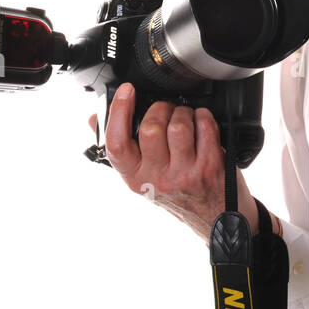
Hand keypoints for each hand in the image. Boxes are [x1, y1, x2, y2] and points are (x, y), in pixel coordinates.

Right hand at [88, 82, 261, 240]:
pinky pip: (205, 128)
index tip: (126, 91)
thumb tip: (95, 119)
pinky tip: (202, 123)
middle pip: (150, 128)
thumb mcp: (143, 178)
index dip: (119, 112)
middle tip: (167, 111)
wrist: (213, 217)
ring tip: (185, 118)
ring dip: (183, 112)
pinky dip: (204, 118)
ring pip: (178, 125)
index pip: (117, 145)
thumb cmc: (177, 195)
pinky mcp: (210, 166)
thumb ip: (121, 149)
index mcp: (135, 178)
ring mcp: (185, 173)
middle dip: (161, 109)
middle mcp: (158, 178)